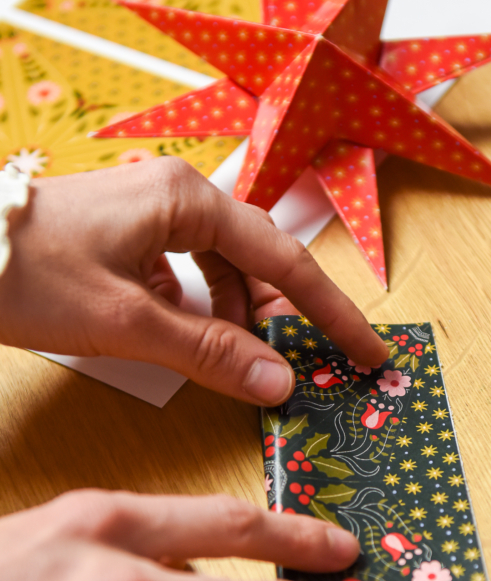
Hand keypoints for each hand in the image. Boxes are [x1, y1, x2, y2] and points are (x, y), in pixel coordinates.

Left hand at [0, 158, 386, 404]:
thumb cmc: (28, 273)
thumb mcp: (129, 322)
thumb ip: (210, 353)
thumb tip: (280, 383)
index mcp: (188, 200)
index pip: (284, 263)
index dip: (332, 314)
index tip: (367, 353)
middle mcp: (176, 197)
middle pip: (257, 264)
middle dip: (284, 319)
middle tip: (310, 367)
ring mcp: (150, 214)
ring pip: (220, 273)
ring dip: (235, 321)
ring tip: (240, 364)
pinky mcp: (128, 237)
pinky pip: (185, 276)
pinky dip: (196, 313)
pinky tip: (187, 342)